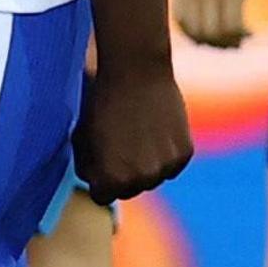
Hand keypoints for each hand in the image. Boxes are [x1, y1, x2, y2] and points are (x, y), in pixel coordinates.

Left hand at [73, 56, 194, 200]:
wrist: (135, 70)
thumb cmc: (101, 101)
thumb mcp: (82, 137)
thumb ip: (87, 166)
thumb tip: (93, 181)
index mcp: (112, 179)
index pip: (102, 196)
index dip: (98, 177)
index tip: (98, 158)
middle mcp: (142, 179)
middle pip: (129, 189)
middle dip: (122, 173)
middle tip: (119, 144)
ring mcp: (166, 167)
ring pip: (153, 177)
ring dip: (146, 164)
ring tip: (137, 133)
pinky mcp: (185, 153)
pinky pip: (172, 164)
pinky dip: (166, 152)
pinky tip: (155, 129)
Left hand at [172, 0, 267, 47]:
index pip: (181, 20)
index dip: (196, 35)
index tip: (211, 40)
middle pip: (197, 30)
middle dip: (214, 42)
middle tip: (232, 44)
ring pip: (215, 32)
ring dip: (230, 41)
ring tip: (243, 39)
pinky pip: (233, 25)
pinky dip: (242, 34)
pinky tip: (252, 32)